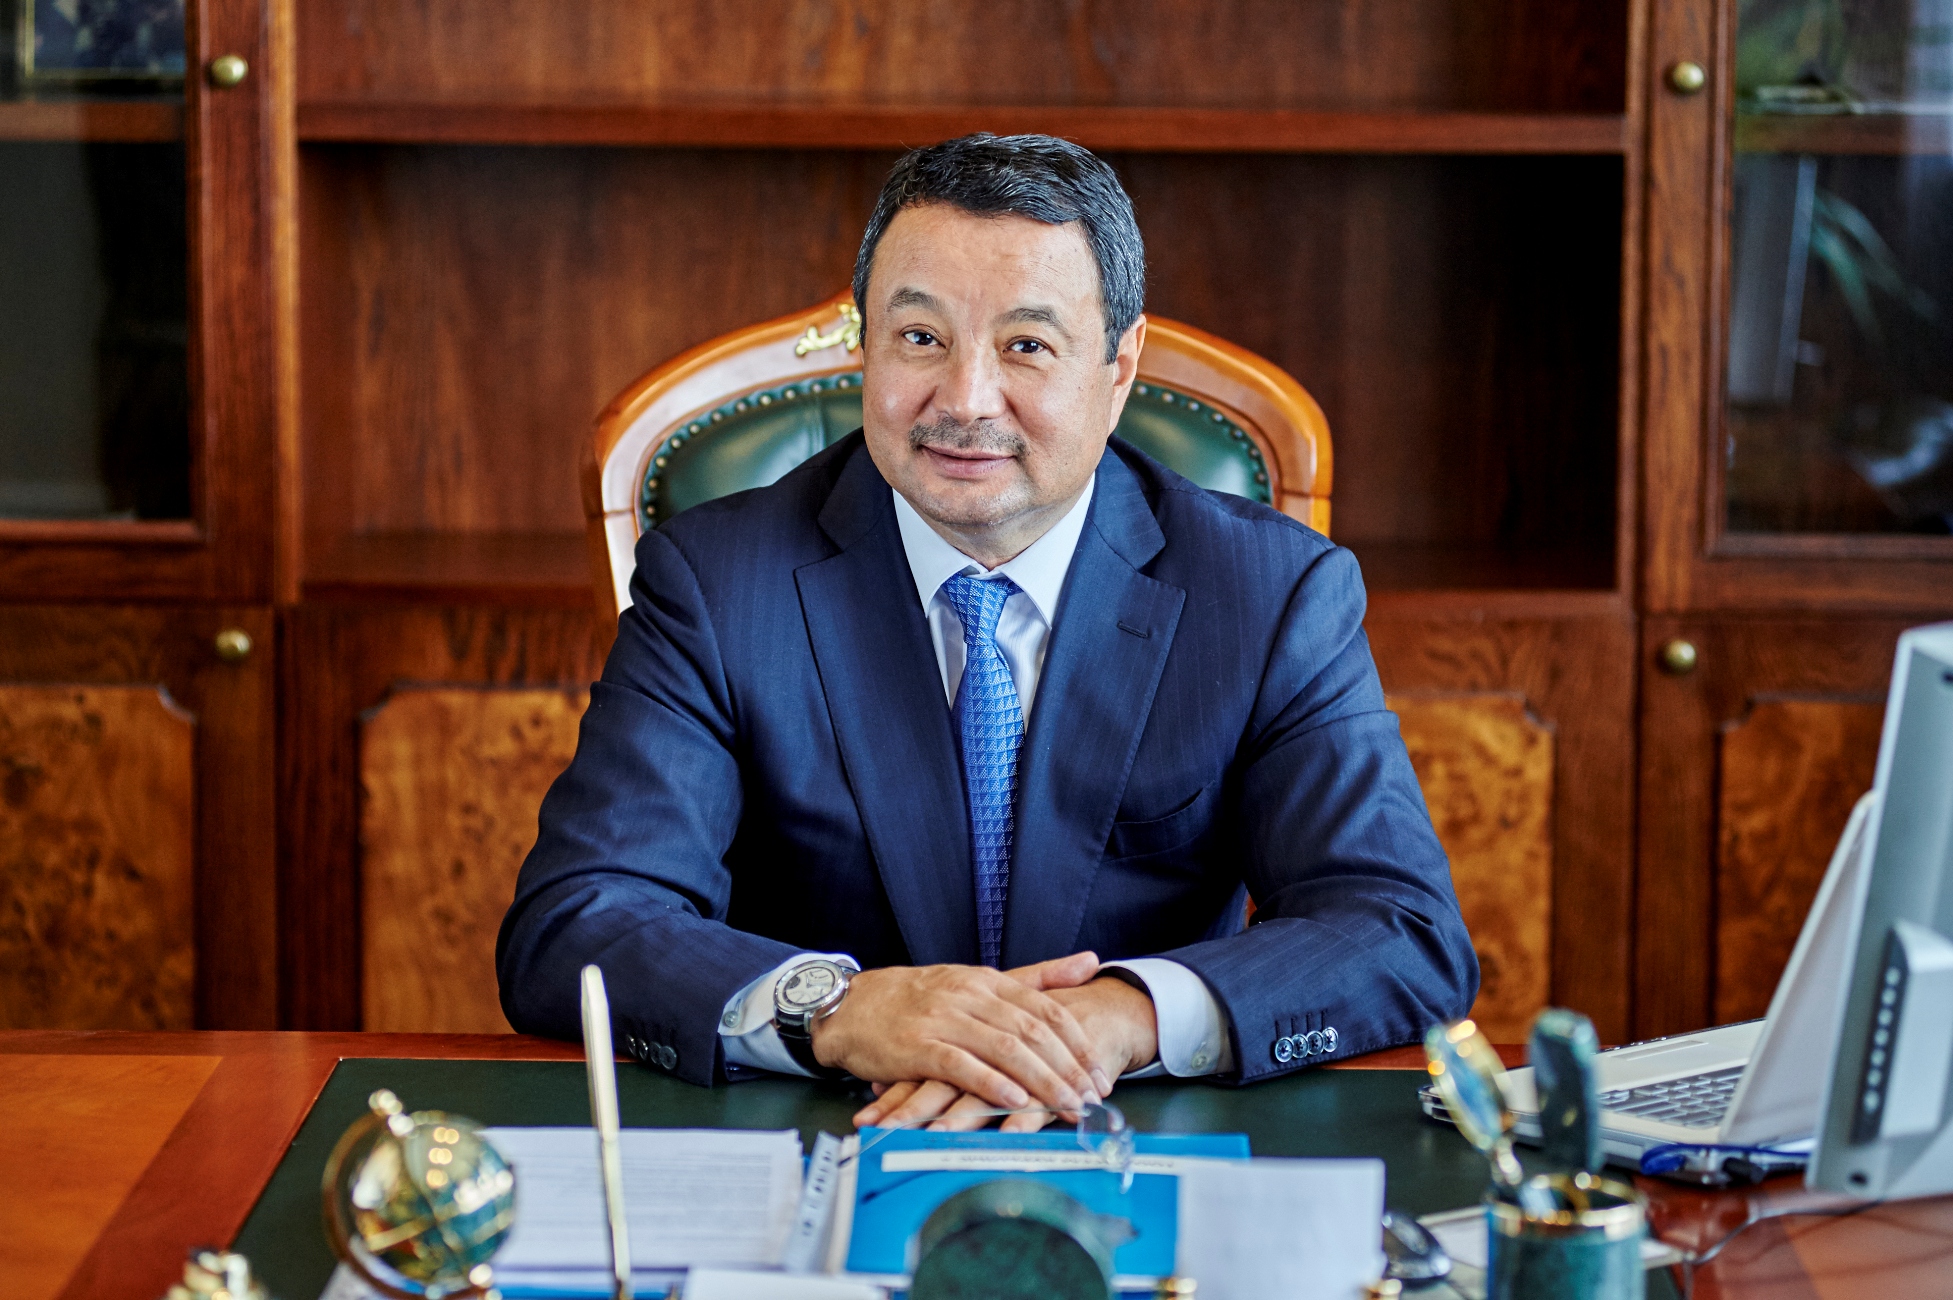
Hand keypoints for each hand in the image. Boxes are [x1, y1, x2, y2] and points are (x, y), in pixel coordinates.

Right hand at [810, 952, 1105, 1116]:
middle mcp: (970, 995)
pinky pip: (961, 1066)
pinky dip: (992, 1084)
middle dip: (1069, 1068)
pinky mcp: (917, 1046)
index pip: (1047, 1009)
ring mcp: (943, 1019)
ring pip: (1004, 1049)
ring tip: (1066, 1106)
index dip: (1078, 1043)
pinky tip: (1015, 1102)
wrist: (852, 1007)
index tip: (1100, 1073)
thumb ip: (1035, 977)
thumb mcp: (978, 981)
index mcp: (988, 980)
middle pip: (1033, 1031)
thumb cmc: (919, 1000)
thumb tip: (1091, 961)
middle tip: (1093, 1097)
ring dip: (1042, 1081)